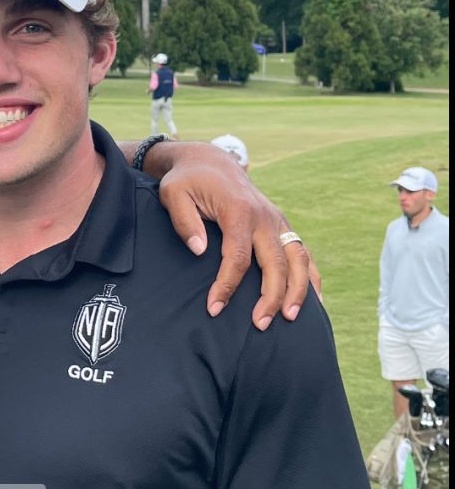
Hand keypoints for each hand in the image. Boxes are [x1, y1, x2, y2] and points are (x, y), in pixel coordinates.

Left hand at [141, 141, 320, 330]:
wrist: (209, 162)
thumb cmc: (187, 182)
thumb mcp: (174, 195)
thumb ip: (185, 222)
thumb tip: (199, 251)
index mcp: (238, 211)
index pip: (237, 258)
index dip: (227, 286)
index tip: (214, 309)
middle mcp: (265, 217)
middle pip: (276, 263)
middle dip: (270, 297)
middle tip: (260, 325)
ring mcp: (278, 221)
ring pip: (298, 259)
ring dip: (298, 291)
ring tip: (290, 319)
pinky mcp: (282, 225)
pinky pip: (303, 253)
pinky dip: (311, 276)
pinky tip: (315, 301)